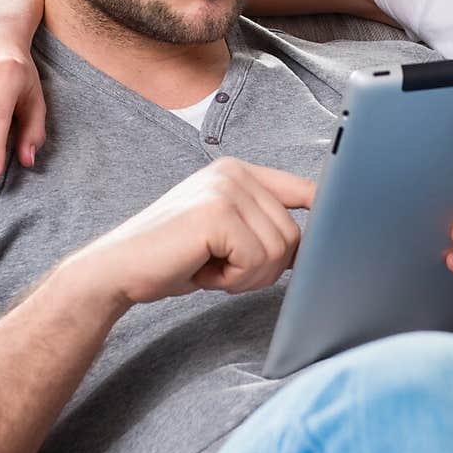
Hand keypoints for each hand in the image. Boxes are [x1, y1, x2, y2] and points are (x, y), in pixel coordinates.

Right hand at [76, 157, 316, 305]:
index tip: (337, 241)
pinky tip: (201, 271)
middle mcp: (234, 173)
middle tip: (222, 270)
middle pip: (296, 235)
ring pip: (280, 251)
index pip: (306, 191)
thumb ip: (263, 228)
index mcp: (239, 172)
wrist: (116, 271)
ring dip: (247, 277)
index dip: (325, 220)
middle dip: (265, 269)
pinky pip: (256, 260)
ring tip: (209, 268)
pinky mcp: (217, 213)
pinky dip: (232, 280)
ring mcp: (226, 189)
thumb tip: (317, 244)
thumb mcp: (226, 236)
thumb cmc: (170, 259)